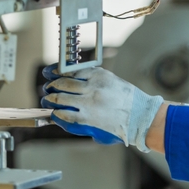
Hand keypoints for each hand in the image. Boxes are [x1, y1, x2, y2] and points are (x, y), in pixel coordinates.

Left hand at [41, 65, 163, 151]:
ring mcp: (88, 103)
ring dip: (51, 100)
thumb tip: (71, 81)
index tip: (49, 73)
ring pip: (60, 98)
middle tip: (48, 89)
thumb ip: (92, 80)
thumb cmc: (127, 100)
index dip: (55, 71)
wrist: (140, 116)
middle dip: (51, 86)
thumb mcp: (110, 80)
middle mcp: (91, 87)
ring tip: (48, 102)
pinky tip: (55, 114)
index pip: (70, 70)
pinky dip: (57, 114)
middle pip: (62, 83)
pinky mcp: (87, 118)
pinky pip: (65, 115)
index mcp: (98, 75)